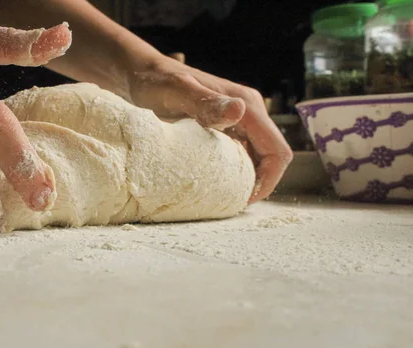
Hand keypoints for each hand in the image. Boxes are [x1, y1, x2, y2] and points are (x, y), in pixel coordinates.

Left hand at [128, 56, 292, 202]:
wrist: (142, 73)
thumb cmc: (155, 83)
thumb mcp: (176, 93)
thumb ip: (205, 102)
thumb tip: (238, 111)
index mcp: (246, 105)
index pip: (276, 150)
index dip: (268, 180)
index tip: (245, 199)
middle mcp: (248, 110)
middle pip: (271, 155)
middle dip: (260, 182)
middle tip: (233, 203)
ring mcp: (238, 117)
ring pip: (258, 154)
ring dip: (249, 177)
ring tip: (226, 196)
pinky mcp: (226, 123)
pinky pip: (242, 151)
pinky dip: (236, 169)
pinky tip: (216, 180)